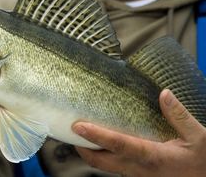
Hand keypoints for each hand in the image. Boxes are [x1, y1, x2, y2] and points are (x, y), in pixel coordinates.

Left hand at [72, 89, 205, 176]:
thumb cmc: (204, 162)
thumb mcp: (199, 137)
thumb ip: (179, 115)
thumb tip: (164, 94)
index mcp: (154, 157)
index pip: (119, 145)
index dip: (97, 136)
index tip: (79, 127)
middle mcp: (141, 169)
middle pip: (101, 162)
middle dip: (83, 149)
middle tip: (71, 132)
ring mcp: (139, 176)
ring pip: (106, 167)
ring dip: (92, 154)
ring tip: (82, 136)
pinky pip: (116, 168)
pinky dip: (105, 157)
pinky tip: (105, 145)